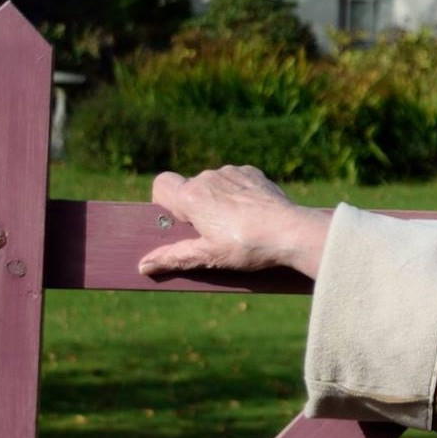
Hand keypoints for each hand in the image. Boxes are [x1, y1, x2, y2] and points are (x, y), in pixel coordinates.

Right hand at [138, 165, 330, 278]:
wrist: (293, 232)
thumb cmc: (248, 246)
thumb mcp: (208, 257)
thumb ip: (173, 258)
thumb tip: (143, 265)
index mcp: (192, 196)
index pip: (161, 185)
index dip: (165, 203)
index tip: (180, 223)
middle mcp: (209, 177)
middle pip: (189, 188)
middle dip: (195, 208)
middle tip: (212, 233)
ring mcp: (233, 172)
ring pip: (214, 184)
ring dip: (218, 200)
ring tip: (236, 226)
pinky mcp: (253, 173)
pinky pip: (235, 180)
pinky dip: (238, 194)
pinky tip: (252, 214)